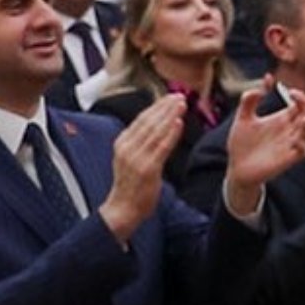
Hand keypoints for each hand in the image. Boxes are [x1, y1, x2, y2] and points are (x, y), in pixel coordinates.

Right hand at [98, 94, 188, 241]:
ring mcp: (137, 158)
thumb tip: (155, 125)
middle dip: (165, 107)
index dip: (156, 106)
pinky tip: (179, 123)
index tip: (169, 97)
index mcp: (122, 143)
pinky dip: (171, 134)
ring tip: (182, 104)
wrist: (122, 209)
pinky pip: (162, 147)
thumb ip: (139, 142)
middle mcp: (127, 148)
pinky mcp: (148, 169)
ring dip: (170, 115)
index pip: (141, 119)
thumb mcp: (129, 158)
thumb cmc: (130, 185)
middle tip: (179, 96)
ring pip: (156, 131)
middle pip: (149, 121)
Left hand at [222, 81, 304, 200]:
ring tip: (304, 118)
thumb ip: (249, 100)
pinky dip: (302, 146)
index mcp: (281, 120)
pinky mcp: (286, 159)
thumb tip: (261, 84)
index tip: (291, 91)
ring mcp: (288, 145)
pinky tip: (298, 140)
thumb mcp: (242, 118)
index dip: (299, 96)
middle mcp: (288, 132)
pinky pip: (302, 152)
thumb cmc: (241, 145)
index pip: (298, 105)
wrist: (236, 168)